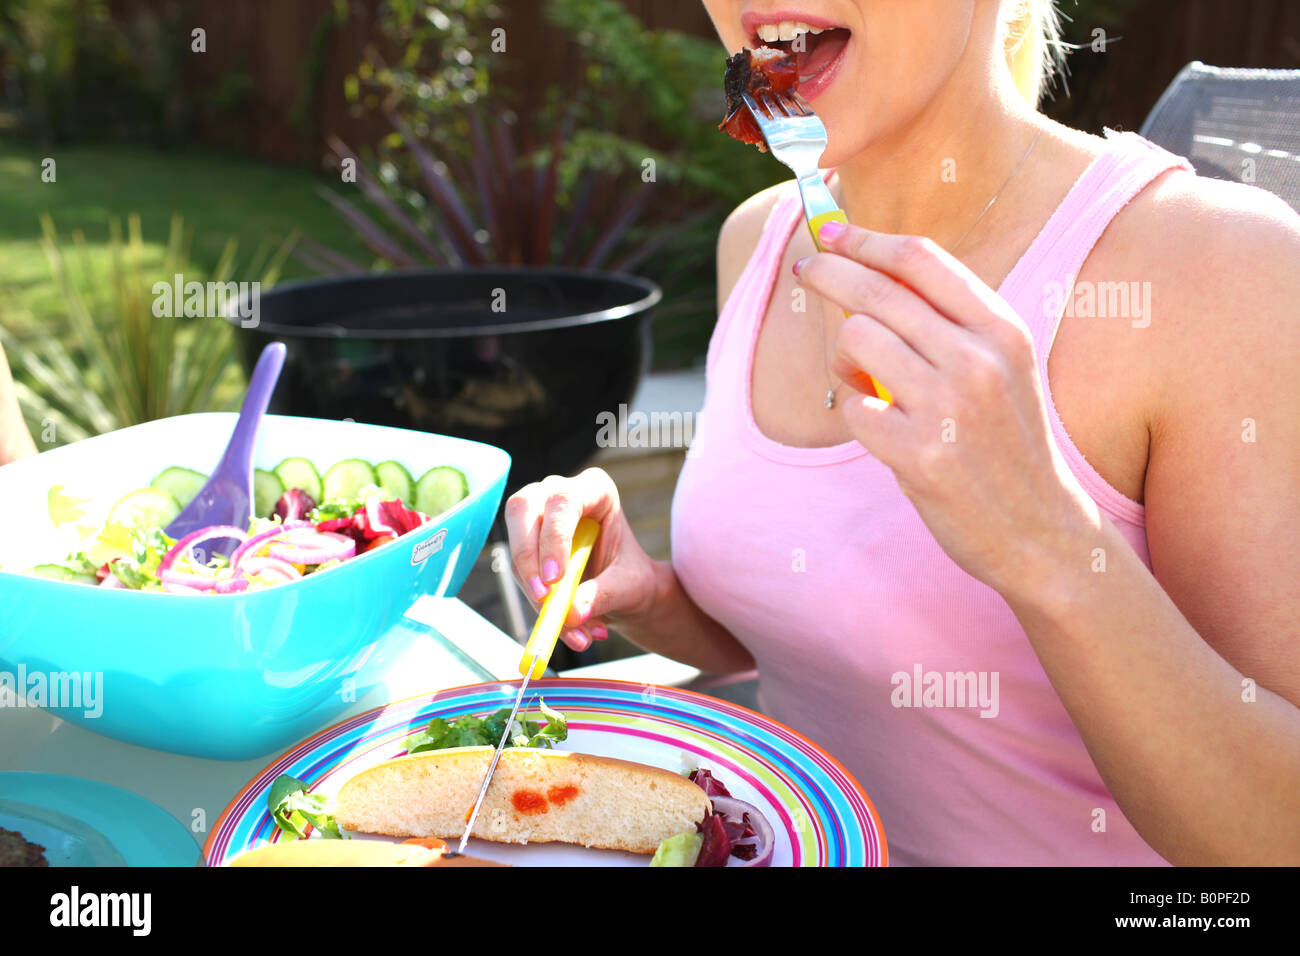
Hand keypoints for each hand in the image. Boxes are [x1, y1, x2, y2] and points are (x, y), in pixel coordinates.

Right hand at [504, 467, 659, 651]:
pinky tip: (565, 626)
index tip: (554, 578)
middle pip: (523, 509)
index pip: (563, 501)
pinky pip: (519, 572)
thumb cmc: (633, 578)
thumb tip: (571, 613)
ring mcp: (539, 516)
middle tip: (544, 599)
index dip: (553, 537)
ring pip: (517, 546)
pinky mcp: (527, 544)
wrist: (626, 592)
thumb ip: (603, 595)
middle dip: (527, 557)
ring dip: (535, 592)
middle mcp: (561, 495)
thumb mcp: (629, 588)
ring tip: (573, 630)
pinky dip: (536, 603)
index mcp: (596, 490)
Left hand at [794, 221, 1096, 599]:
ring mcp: (949, 407)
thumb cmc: (1007, 440)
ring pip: (855, 340)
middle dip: (828, 271)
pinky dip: (857, 412)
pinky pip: (854, 407)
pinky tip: (881, 428)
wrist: (1040, 529)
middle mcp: (978, 360)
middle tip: (805, 269)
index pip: (921, 259)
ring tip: (863, 380)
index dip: (866, 239)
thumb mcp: (1003, 366)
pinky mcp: (920, 455)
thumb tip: (868, 270)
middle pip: (877, 290)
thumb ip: (949, 321)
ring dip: (844, 357)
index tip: (831, 230)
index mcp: (1001, 329)